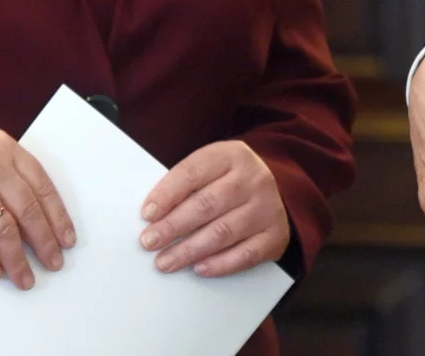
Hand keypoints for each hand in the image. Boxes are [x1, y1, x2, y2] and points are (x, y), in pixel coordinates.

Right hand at [0, 131, 74, 289]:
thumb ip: (5, 175)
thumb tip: (37, 220)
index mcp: (1, 145)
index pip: (41, 184)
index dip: (57, 215)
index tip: (67, 237)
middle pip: (28, 209)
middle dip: (44, 241)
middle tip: (54, 262)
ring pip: (5, 230)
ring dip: (18, 259)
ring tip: (25, 277)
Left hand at [139, 140, 289, 277]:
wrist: (278, 190)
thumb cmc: (232, 180)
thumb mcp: (213, 167)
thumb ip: (188, 183)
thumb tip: (153, 214)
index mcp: (232, 155)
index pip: (193, 172)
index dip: (167, 194)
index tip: (147, 214)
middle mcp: (254, 179)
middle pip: (206, 204)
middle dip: (172, 226)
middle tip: (149, 242)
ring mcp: (267, 207)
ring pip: (222, 232)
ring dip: (189, 250)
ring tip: (165, 261)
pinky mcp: (275, 235)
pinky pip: (245, 255)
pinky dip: (219, 264)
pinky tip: (198, 268)